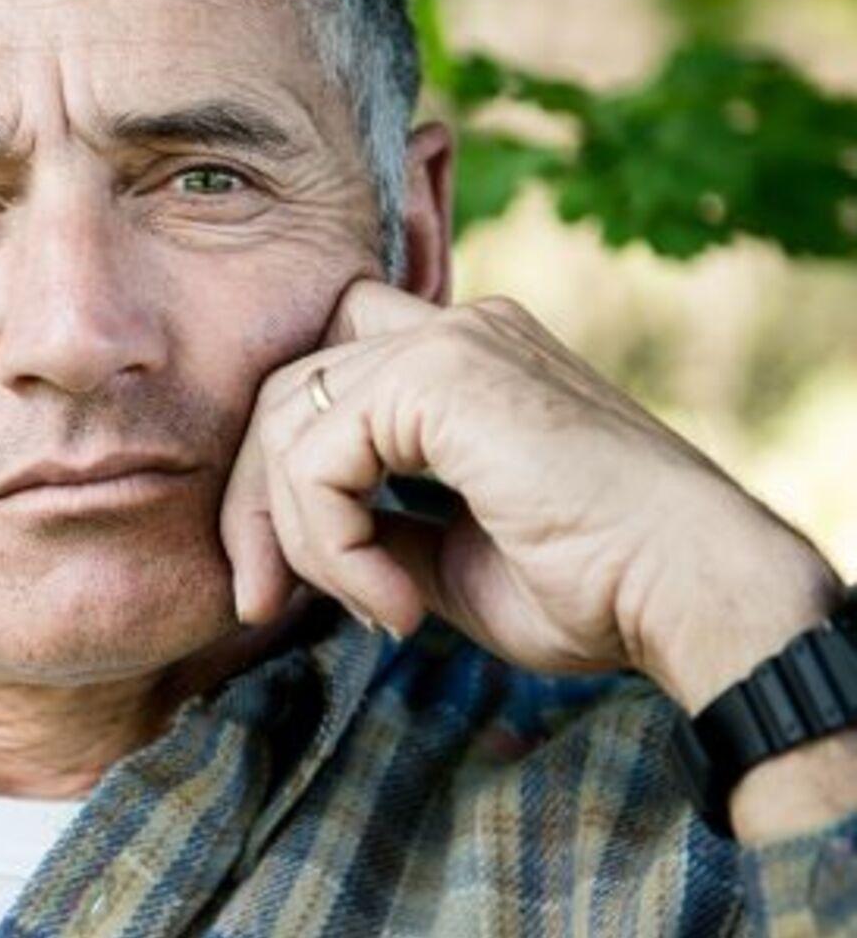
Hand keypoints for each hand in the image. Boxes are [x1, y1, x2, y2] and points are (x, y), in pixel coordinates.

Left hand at [218, 279, 840, 709]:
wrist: (690, 596)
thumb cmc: (595, 588)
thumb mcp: (445, 558)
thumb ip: (371, 525)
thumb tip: (293, 544)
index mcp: (462, 361)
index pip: (316, 388)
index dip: (273, 484)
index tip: (271, 589)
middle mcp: (454, 331)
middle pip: (284, 391)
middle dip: (252, 506)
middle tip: (259, 605)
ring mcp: (452, 340)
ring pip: (289, 423)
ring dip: (300, 539)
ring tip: (374, 611)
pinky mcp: (445, 374)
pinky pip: (318, 457)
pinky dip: (331, 543)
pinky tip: (393, 602)